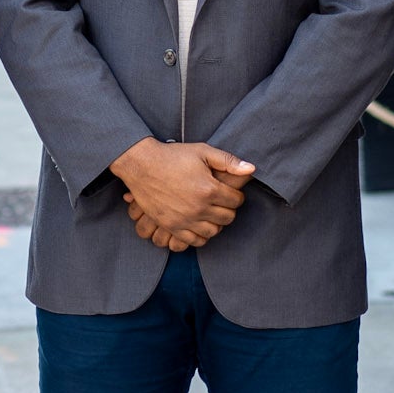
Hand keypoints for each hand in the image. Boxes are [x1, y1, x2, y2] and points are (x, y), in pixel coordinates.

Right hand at [110, 139, 253, 245]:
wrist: (142, 165)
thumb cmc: (173, 156)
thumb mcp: (202, 151)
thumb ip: (228, 161)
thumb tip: (251, 169)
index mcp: (209, 189)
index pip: (236, 201)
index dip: (236, 195)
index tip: (230, 191)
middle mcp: (199, 208)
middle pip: (227, 218)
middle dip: (228, 209)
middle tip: (221, 201)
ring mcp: (185, 220)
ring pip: (213, 232)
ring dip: (216, 223)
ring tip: (211, 212)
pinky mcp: (172, 226)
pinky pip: (194, 241)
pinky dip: (201, 235)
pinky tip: (199, 223)